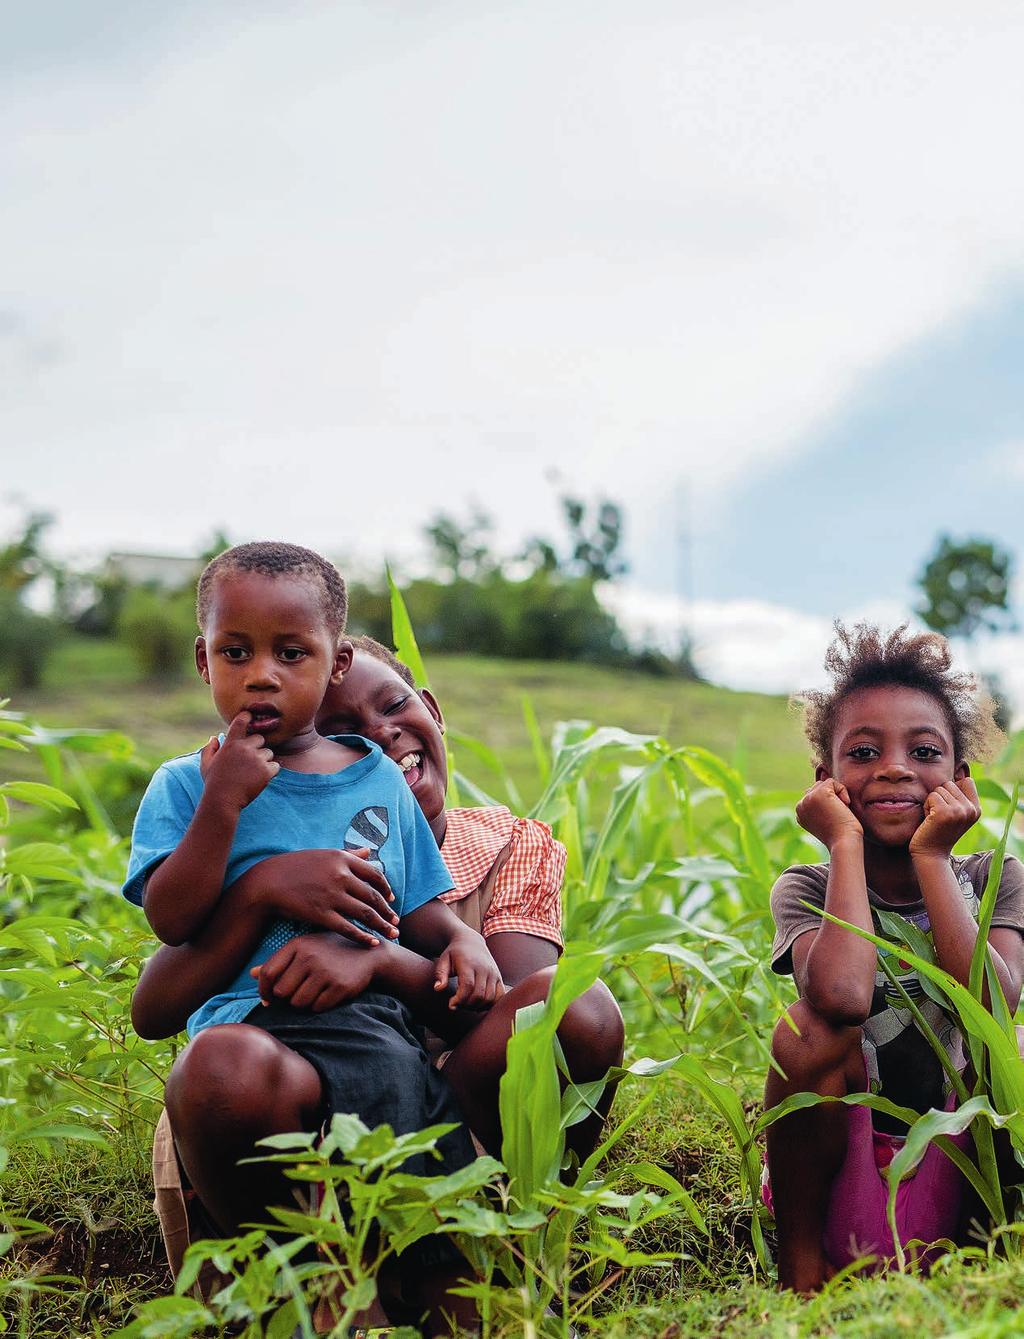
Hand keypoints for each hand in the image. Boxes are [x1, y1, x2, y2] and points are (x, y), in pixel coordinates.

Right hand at [200, 712, 278, 809]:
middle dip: (256, 747)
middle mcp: (245, 748)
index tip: (250, 717)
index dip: (247, 717)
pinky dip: (270, 772)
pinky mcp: (266, 771)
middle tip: (248, 762)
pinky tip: (259, 779)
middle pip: (260, 738)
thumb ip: (210, 749)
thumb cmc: (213, 783)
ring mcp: (257, 759)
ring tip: (252, 773)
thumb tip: (214, 738)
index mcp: (230, 743)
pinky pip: (275, 766)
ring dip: (263, 761)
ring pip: (268, 753)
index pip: (241, 721)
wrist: (223, 801)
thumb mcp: (206, 765)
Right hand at [246, 847, 399, 946]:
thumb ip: (349, 854)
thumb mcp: (323, 854)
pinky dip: (363, 937)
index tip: (391, 899)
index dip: (386, 888)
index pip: (374, 875)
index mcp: (342, 858)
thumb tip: (369, 851)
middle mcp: (340, 876)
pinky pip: (348, 928)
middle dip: (388, 911)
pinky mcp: (321, 914)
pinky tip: (372, 943)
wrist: (267, 882)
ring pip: (365, 913)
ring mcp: (331, 896)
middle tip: (396, 921)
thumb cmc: (295, 867)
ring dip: (382, 925)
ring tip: (392, 934)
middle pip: (373, 896)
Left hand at [250, 933, 380, 1010]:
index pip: (268, 973)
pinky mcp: (339, 986)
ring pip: (298, 1003)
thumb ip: (279, 962)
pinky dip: (319, 1005)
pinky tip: (327, 994)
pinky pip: (317, 1007)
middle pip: (282, 991)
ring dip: (303, 1003)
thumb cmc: (330, 950)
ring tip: (313, 992)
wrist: (368, 953)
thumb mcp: (305, 948)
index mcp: (297, 944)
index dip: (264, 990)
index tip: (268, 999)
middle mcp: (309, 956)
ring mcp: (325, 971)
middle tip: (299, 992)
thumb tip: (251, 974)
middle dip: (288, 997)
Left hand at [434, 932, 504, 1009]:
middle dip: (467, 1005)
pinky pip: (499, 996)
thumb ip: (440, 974)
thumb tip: (438, 988)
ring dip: (478, 1007)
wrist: (471, 942)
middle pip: (479, 995)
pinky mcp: (499, 977)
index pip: (468, 986)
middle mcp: (484, 968)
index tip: (451, 1004)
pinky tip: (479, 1003)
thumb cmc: (454, 953)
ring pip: (490, 998)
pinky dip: (490, 1004)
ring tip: (467, 1004)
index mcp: (469, 963)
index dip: (460, 999)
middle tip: (458, 1004)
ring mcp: (493, 973)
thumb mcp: (443, 960)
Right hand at [795, 778, 863, 849]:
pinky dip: (842, 791)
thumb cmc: (840, 834)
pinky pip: (832, 782)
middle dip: (831, 798)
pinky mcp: (820, 793)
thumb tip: (824, 779)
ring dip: (837, 795)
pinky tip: (844, 805)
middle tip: (837, 815)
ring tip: (840, 810)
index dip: (827, 804)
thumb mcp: (825, 818)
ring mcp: (808, 799)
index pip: (813, 797)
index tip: (833, 820)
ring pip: (824, 784)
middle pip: (817, 788)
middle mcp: (800, 806)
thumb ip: (820, 803)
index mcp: (799, 814)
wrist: (844, 842)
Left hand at [909, 777, 980, 859]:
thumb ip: (959, 795)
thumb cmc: (938, 831)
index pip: (966, 781)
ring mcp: (959, 811)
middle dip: (940, 797)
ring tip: (935, 819)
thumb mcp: (955, 813)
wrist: (931, 854)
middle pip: (949, 783)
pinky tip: (929, 820)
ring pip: (938, 789)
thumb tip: (962, 767)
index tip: (949, 809)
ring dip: (932, 802)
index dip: (952, 790)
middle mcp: (971, 809)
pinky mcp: (944, 813)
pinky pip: (931, 796)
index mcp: (977, 809)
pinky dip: (926, 806)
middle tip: (940, 816)